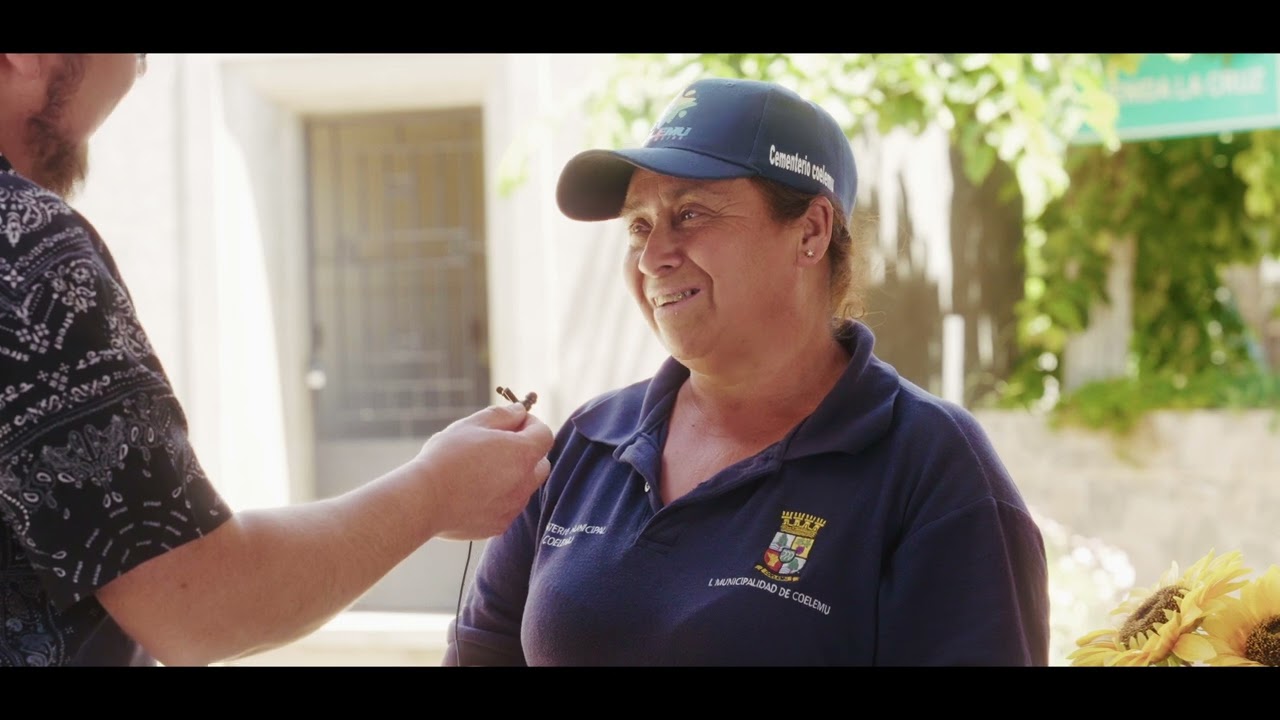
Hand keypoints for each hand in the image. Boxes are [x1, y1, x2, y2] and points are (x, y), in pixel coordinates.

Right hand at [411, 402, 553, 540]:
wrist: (425, 500)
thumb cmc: (447, 457)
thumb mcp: (473, 424)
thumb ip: (502, 416)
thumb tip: (519, 412)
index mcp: (522, 454)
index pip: (544, 435)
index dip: (532, 425)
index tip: (515, 422)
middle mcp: (525, 483)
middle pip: (540, 463)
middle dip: (526, 452)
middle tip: (499, 445)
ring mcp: (513, 506)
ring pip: (524, 487)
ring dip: (513, 475)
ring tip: (480, 469)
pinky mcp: (499, 524)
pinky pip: (508, 506)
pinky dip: (499, 497)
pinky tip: (473, 491)